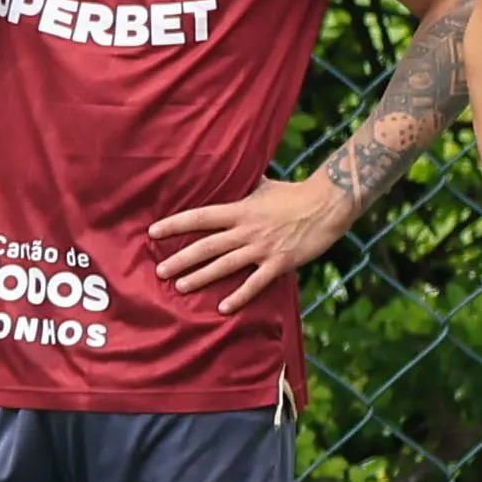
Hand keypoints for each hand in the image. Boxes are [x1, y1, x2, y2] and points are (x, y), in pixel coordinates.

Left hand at [147, 173, 358, 312]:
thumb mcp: (264, 185)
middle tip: (159, 270)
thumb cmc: (295, 194)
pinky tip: (222, 308)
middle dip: (181, 259)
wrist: (327, 204)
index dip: (176, 224)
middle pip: (207, 246)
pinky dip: (238, 296)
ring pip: (225, 265)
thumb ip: (244, 186)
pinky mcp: (279, 263)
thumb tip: (230, 173)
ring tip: (179, 287)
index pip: (201, 217)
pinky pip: (255, 283)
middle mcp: (247, 230)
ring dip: (201, 277)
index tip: (153, 231)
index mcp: (241, 209)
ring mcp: (262, 248)